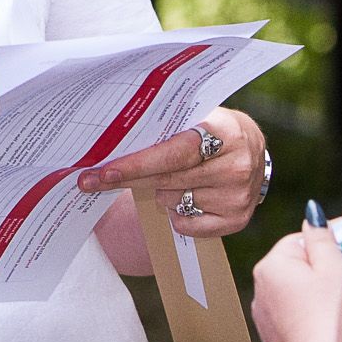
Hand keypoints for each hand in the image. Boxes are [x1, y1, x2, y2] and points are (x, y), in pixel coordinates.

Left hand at [76, 108, 265, 236]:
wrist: (250, 150)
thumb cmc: (211, 131)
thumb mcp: (198, 118)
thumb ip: (166, 128)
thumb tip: (110, 142)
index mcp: (228, 131)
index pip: (175, 153)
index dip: (137, 164)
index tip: (104, 172)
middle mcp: (237, 165)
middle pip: (168, 179)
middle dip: (128, 180)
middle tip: (91, 181)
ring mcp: (239, 196)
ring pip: (174, 201)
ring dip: (162, 192)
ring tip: (175, 177)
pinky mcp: (236, 220)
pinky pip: (185, 224)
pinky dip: (177, 213)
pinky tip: (186, 197)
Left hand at [250, 220, 341, 341]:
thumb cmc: (332, 317)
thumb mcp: (333, 267)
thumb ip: (322, 237)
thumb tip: (311, 214)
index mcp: (270, 267)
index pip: (301, 240)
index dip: (330, 241)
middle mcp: (261, 292)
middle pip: (299, 266)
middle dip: (326, 267)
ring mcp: (267, 320)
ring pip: (299, 293)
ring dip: (321, 292)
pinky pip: (298, 317)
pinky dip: (315, 316)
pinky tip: (334, 325)